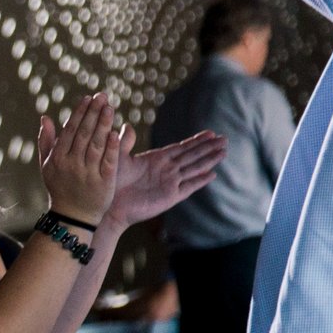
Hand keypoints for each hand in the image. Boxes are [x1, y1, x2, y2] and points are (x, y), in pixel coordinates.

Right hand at [36, 92, 126, 227]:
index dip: (79, 113)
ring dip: (103, 124)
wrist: (72, 217)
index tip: (88, 98)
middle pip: (84, 134)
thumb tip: (45, 118)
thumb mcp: (47, 166)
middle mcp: (71, 164)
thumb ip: (46, 141)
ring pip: (96, 144)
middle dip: (93, 113)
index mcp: (57, 159)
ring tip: (109, 108)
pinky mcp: (103, 182)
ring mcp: (87, 173)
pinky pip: (108, 161)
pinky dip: (111, 147)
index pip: (70, 131)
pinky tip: (115, 132)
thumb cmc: (60, 188)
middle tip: (102, 96)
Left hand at [101, 130, 226, 231]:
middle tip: (225, 139)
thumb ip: (124, 143)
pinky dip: (200, 181)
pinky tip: (212, 174)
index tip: (211, 133)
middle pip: (192, 156)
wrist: (107, 206)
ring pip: (194, 169)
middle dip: (208, 148)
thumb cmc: (109, 183)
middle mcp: (166, 170)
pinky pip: (189, 187)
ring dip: (209, 160)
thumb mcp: (116, 158)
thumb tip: (126, 125)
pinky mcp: (169, 197)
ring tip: (224, 152)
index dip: (196, 140)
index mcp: (155, 159)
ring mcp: (169, 183)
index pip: (181, 148)